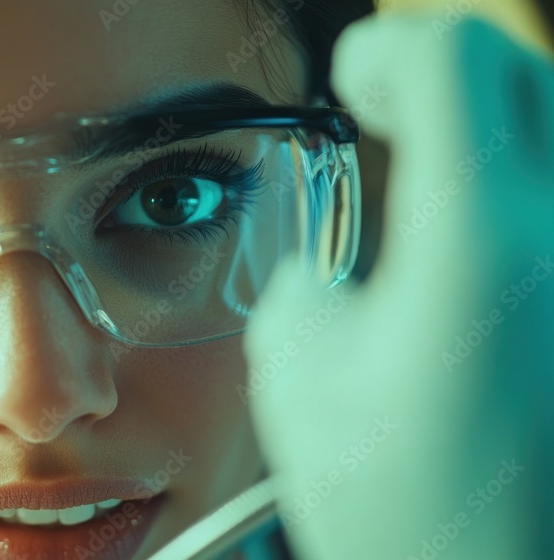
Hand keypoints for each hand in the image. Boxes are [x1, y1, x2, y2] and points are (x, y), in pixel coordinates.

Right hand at [245, 14, 553, 559]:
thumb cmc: (404, 509)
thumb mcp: (297, 374)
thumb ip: (307, 276)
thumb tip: (333, 268)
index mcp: (480, 240)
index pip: (450, 54)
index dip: (385, 50)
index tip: (354, 82)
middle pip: (522, 71)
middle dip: (442, 78)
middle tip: (389, 120)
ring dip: (489, 135)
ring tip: (435, 194)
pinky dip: (520, 200)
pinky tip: (481, 260)